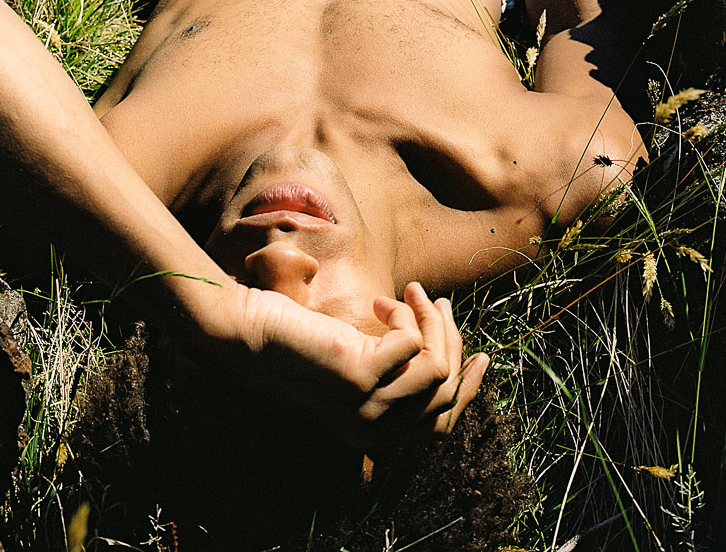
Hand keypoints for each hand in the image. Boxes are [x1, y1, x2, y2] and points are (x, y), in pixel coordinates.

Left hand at [202, 280, 487, 450]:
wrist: (245, 332)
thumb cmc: (291, 342)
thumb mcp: (349, 361)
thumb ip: (388, 368)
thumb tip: (435, 346)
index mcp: (372, 434)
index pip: (440, 424)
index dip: (465, 389)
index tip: (480, 355)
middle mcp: (374, 429)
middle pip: (445, 394)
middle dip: (452, 343)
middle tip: (439, 303)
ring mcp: (368, 405)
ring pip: (435, 366)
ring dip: (430, 322)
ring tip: (411, 292)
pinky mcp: (362, 374)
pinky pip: (410, 343)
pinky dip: (402, 315)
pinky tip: (377, 301)